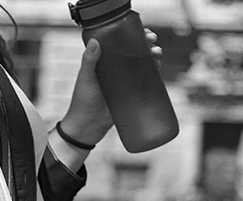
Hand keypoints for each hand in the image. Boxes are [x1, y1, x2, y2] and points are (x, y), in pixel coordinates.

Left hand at [59, 29, 162, 146]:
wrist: (88, 126)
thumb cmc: (82, 101)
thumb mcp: (86, 78)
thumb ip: (89, 61)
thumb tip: (94, 41)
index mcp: (105, 61)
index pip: (121, 43)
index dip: (134, 35)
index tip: (143, 32)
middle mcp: (116, 69)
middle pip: (135, 52)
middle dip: (147, 45)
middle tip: (153, 42)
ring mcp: (125, 82)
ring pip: (142, 66)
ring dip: (153, 57)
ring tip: (157, 54)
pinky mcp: (131, 95)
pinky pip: (145, 83)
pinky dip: (154, 75)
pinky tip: (160, 69)